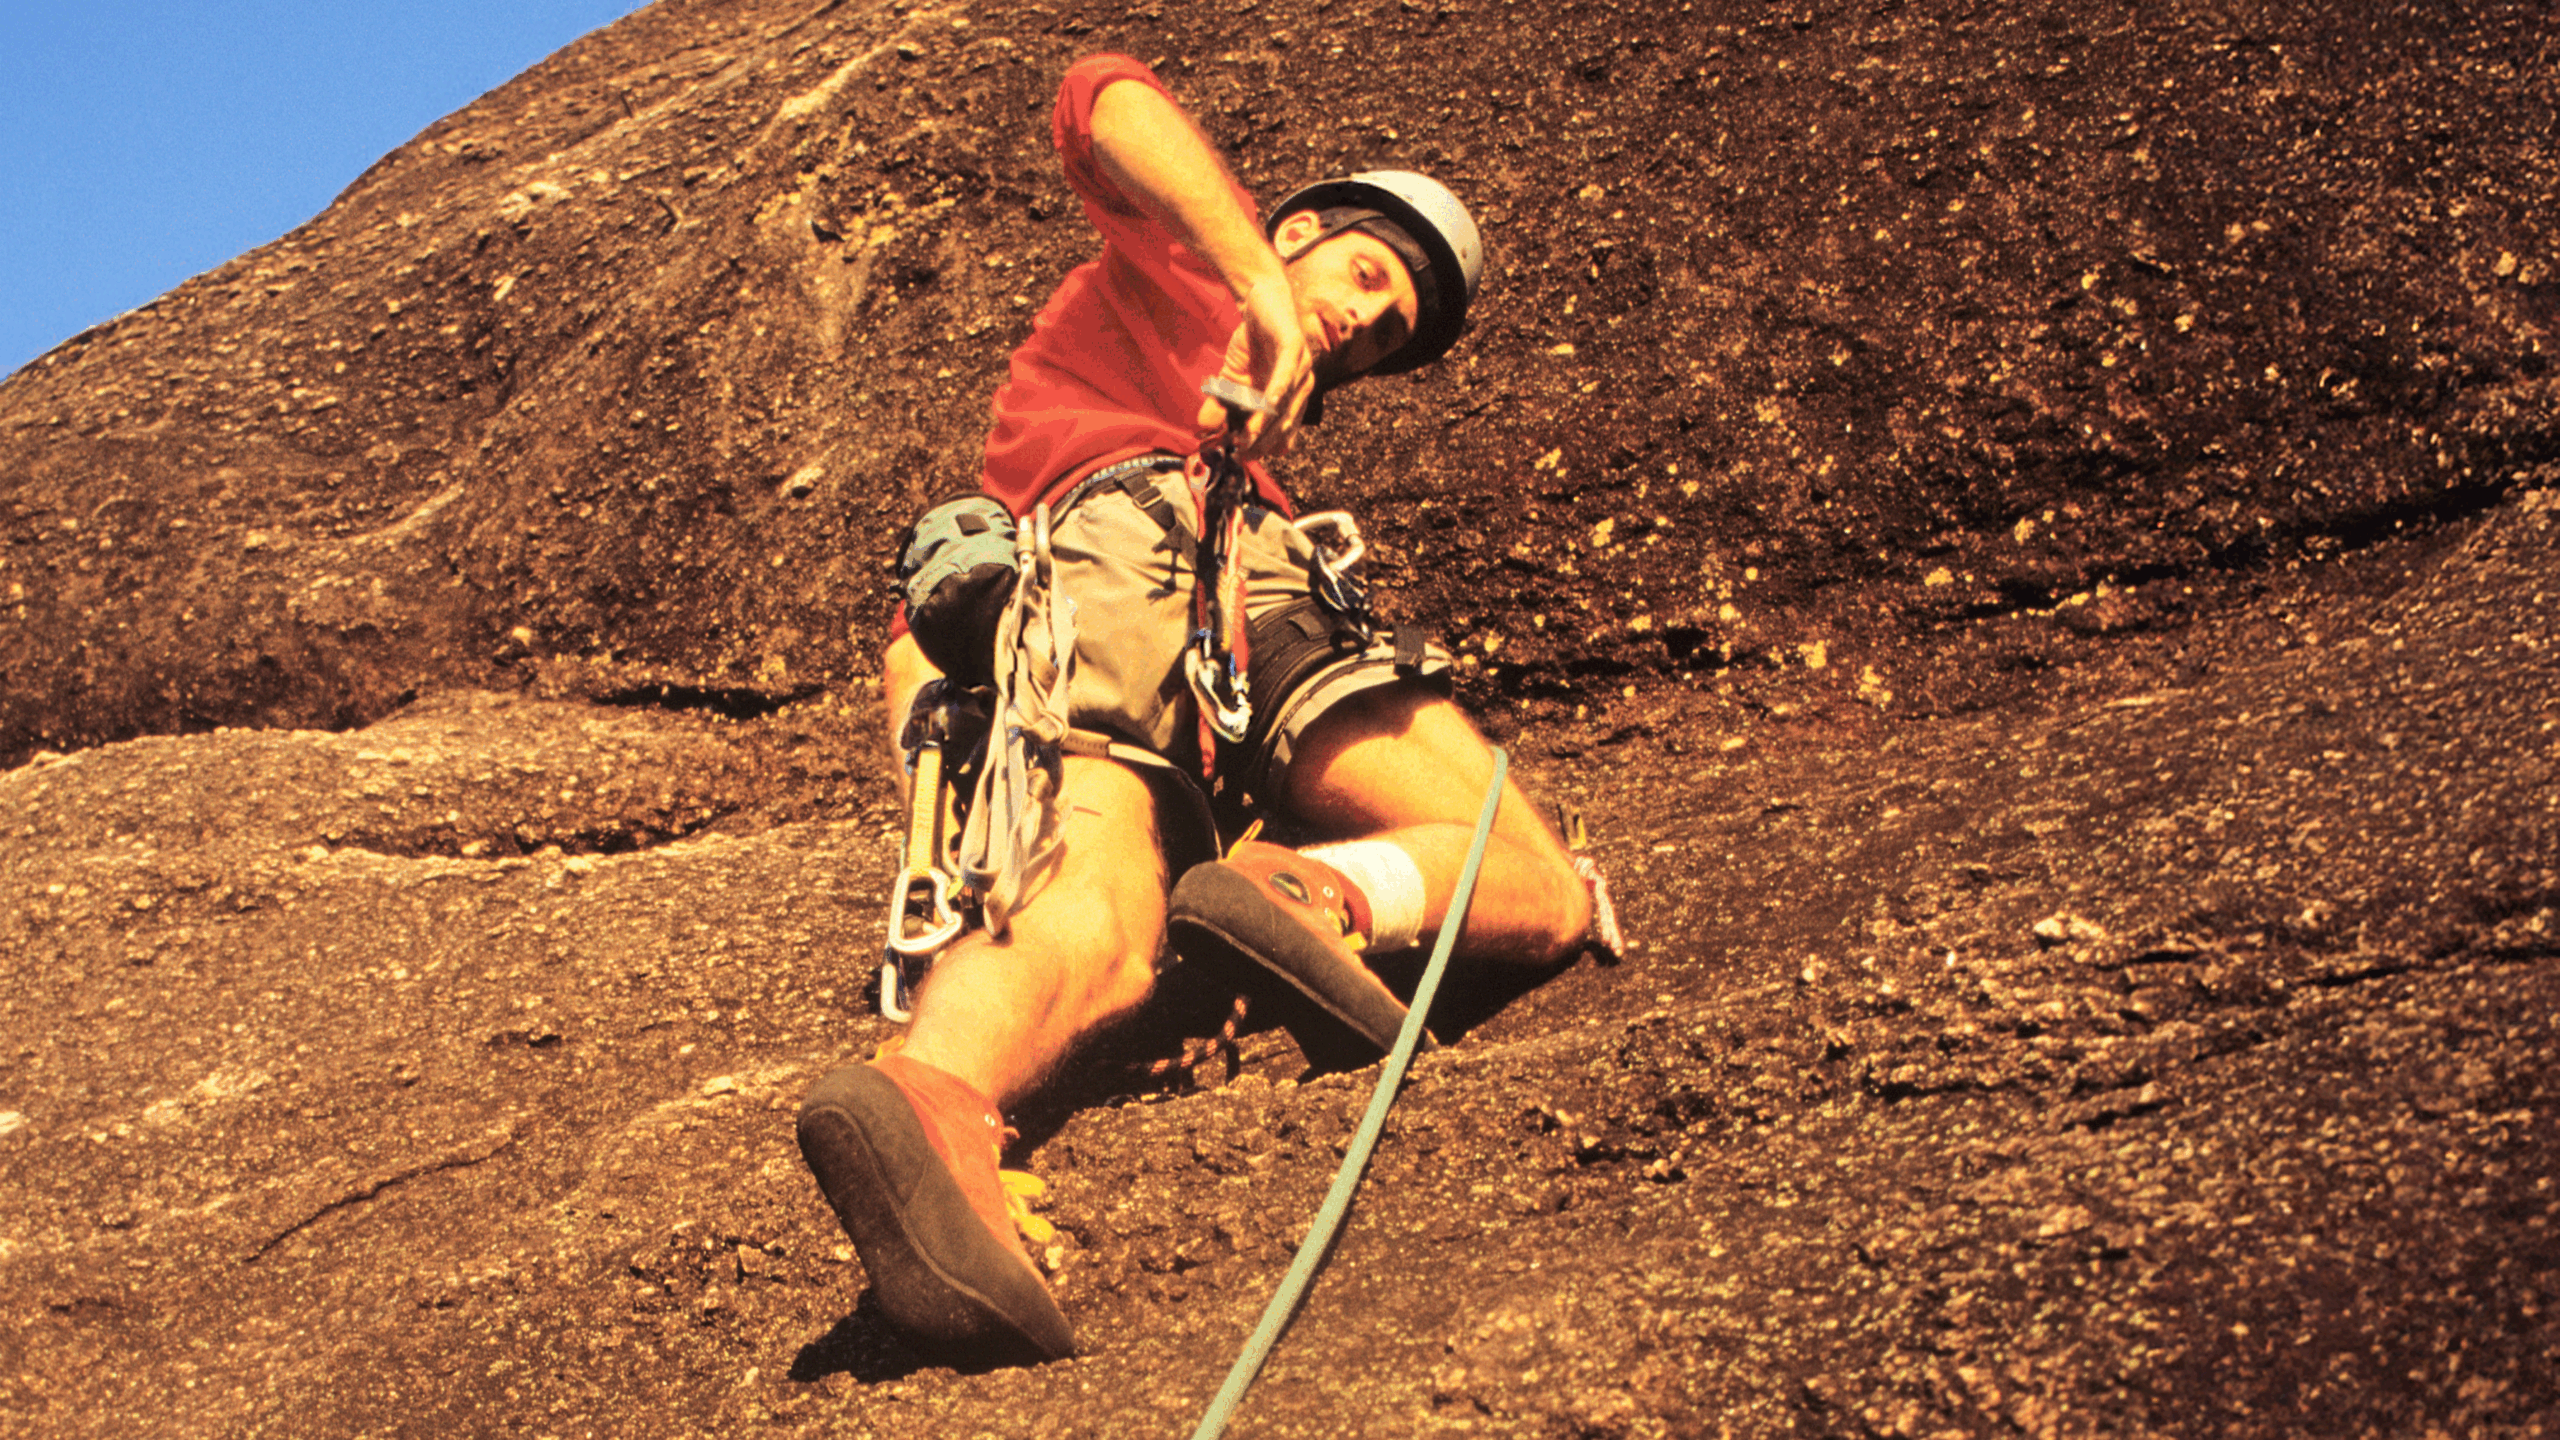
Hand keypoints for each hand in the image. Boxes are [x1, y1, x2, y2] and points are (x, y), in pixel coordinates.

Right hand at [1196, 274, 1312, 459]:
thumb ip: (1221, 403)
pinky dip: (1277, 391)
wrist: (1261, 300)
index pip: (1281, 432)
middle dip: (1263, 440)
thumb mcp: (1231, 377)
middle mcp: (1301, 386)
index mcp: (1289, 398)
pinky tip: (1268, 405)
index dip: (1263, 446)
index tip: (1242, 457)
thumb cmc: (1251, 340)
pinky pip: (1287, 374)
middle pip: (1285, 423)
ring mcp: (1302, 367)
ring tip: (1249, 438)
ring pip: (1286, 402)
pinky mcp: (1295, 347)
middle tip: (1241, 452)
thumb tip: (1202, 428)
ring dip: (1268, 423)